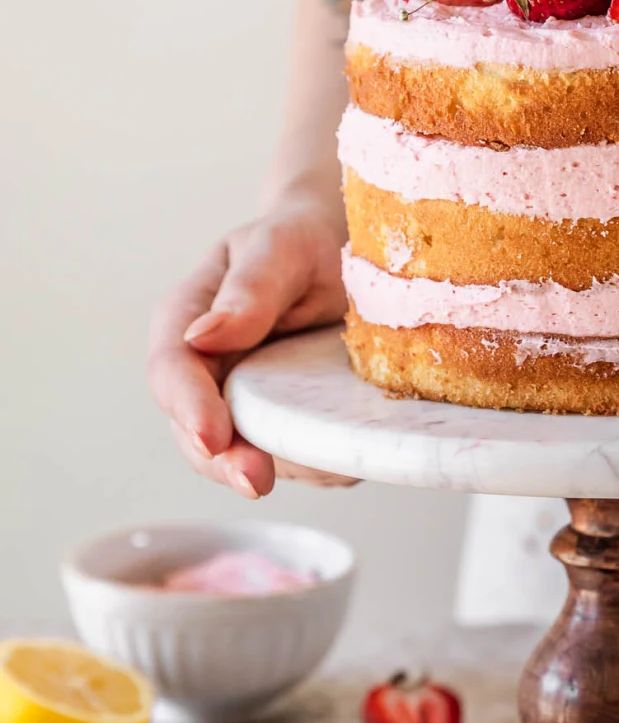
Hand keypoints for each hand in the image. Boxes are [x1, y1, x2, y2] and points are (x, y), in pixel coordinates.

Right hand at [147, 200, 352, 498]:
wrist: (344, 255)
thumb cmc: (305, 242)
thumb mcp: (282, 247)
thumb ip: (250, 288)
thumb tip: (204, 338)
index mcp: (187, 318)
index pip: (171, 370)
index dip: (188, 407)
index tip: (212, 436)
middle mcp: (205, 370)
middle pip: (194, 430)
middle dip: (223, 461)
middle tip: (257, 481)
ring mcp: (240, 402)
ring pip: (239, 456)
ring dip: (274, 469)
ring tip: (323, 466)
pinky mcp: (278, 425)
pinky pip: (288, 458)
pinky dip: (312, 465)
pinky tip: (343, 457)